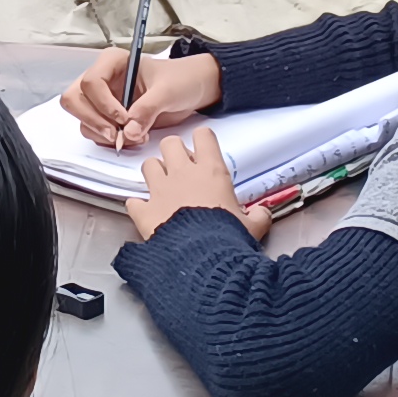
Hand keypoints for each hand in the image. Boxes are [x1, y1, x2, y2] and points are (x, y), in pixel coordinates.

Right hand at [61, 48, 222, 149]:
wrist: (193, 90)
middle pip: (75, 100)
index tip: (124, 118)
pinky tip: (132, 138)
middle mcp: (102, 79)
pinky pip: (95, 132)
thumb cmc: (182, 79)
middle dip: (94, 121)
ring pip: (82, 119)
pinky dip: (108, 141)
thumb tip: (128, 131)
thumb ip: (148, 109)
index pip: (90, 82)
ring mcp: (103, 99)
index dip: (103, 103)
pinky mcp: (108, 117)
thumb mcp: (168, 91)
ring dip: (103, 134)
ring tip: (133, 137)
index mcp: (112, 62)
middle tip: (117, 135)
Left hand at [120, 129, 270, 242]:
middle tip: (182, 167)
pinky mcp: (144, 211)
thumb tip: (263, 214)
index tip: (204, 150)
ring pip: (149, 165)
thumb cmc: (227, 239)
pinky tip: (145, 212)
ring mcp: (160, 191)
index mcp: (211, 172)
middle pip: (170, 143)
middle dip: (174, 152)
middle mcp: (182, 174)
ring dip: (154, 173)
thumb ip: (258, 216)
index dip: (203, 141)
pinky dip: (138, 205)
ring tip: (163, 186)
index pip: (204, 136)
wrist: (202, 260)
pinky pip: (134, 201)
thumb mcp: (251, 227)